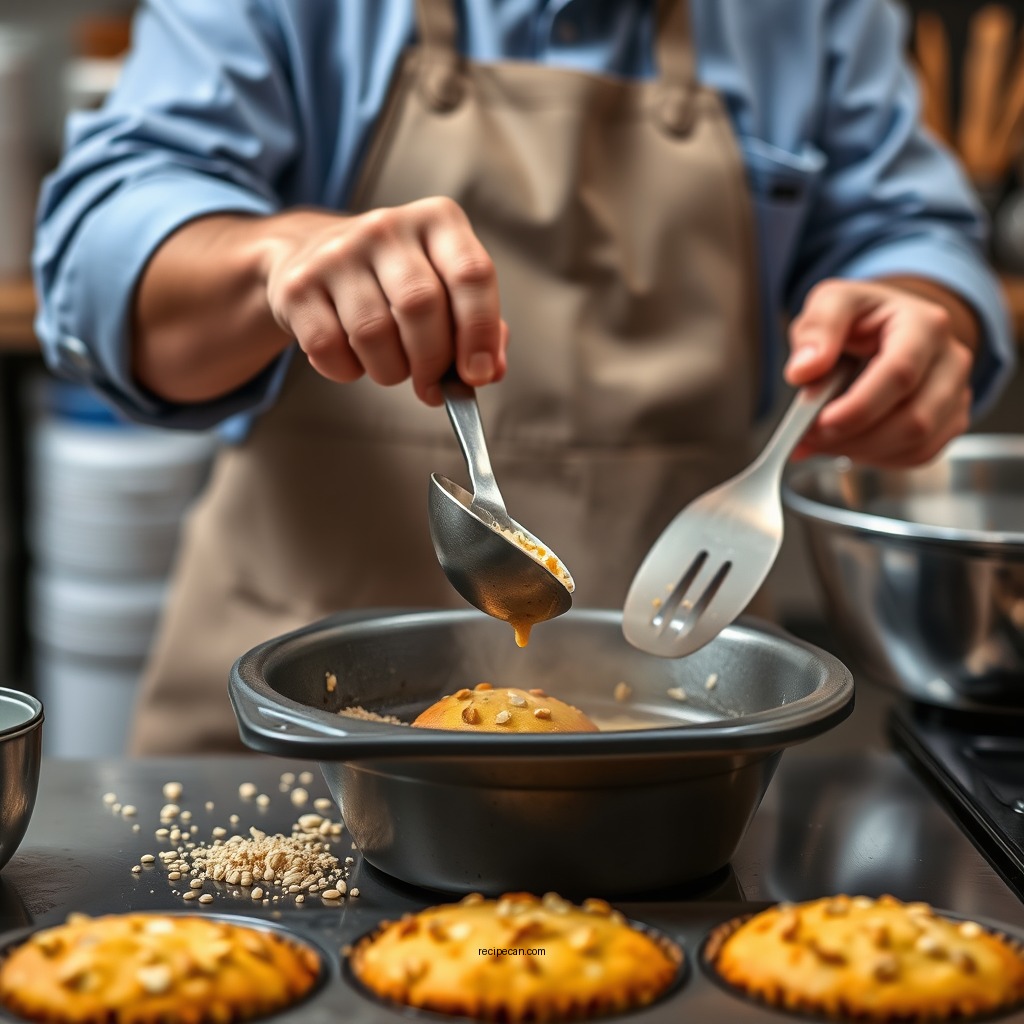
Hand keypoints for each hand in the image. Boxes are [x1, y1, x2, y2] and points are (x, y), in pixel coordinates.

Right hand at [261, 197, 507, 404]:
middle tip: (431, 385)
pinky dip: (347, 371)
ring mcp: (337, 252)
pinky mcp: (298, 284)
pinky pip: (329, 347)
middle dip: (432, 361)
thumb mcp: (445, 288)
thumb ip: (478, 329)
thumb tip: (489, 371)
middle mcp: (387, 227)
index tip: (477, 374)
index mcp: (438, 221)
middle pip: (421, 305)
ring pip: (374, 332)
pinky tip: (352, 360)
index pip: (472, 274)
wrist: (310, 255)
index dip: (479, 332)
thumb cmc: (394, 282)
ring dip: (390, 371)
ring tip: (391, 368)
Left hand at [783, 278, 976, 466]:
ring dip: (860, 450)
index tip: (820, 422)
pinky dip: (875, 458)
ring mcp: (955, 394)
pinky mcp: (949, 423)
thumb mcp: (830, 302)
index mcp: (925, 325)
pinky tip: (847, 442)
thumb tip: (803, 370)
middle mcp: (951, 360)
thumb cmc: (860, 317)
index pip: (900, 373)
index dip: (859, 406)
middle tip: (808, 435)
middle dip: (853, 435)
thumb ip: (816, 328)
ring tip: (821, 438)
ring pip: (916, 443)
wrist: (884, 329)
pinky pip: (916, 455)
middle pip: (913, 418)